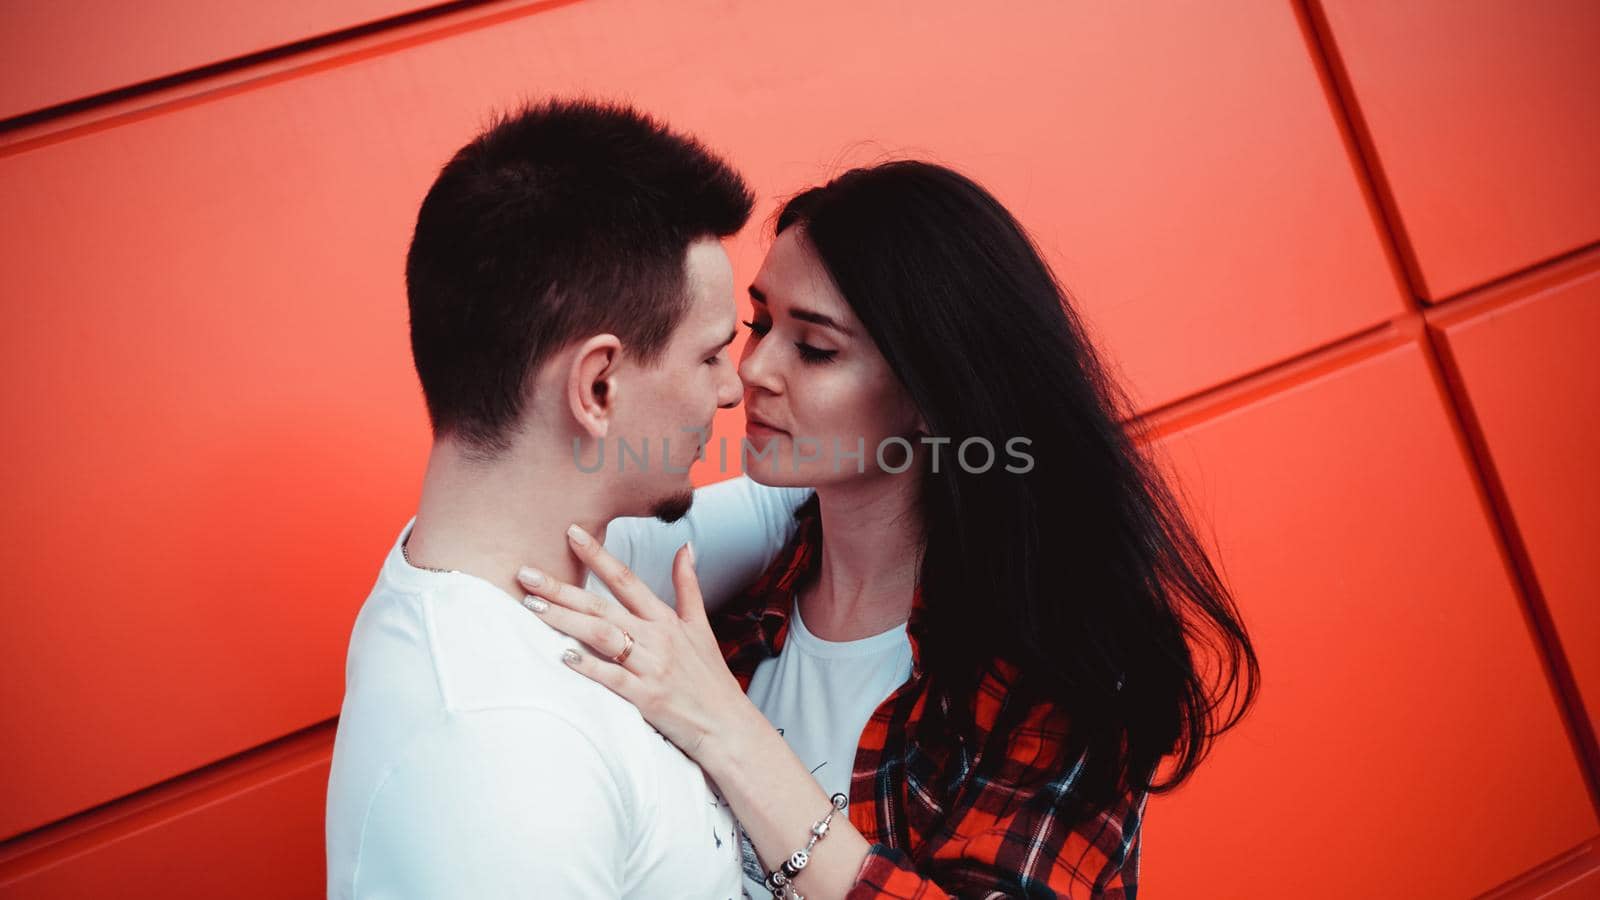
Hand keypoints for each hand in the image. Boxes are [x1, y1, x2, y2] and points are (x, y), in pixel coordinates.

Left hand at [515, 525, 757, 762]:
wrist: (729, 726)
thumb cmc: (710, 678)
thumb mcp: (702, 626)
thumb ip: (688, 585)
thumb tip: (685, 546)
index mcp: (666, 619)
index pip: (626, 579)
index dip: (598, 555)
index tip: (570, 532)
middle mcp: (657, 638)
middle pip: (602, 605)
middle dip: (561, 588)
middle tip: (525, 573)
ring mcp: (651, 667)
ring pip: (601, 636)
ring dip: (564, 620)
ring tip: (531, 607)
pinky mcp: (647, 697)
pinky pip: (612, 677)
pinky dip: (588, 666)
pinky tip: (562, 655)